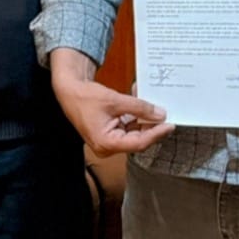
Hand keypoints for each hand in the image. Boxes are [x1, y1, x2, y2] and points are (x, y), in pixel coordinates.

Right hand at [48, 49, 172, 157]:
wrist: (69, 91)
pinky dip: (136, 118)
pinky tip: (143, 105)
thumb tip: (160, 114)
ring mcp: (108, 142)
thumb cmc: (85, 97)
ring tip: (155, 106)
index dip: (156, 133)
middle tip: (167, 115)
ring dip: (145, 120)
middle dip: (152, 127)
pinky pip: (128, 128)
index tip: (170, 124)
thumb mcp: (115, 100)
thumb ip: (140, 108)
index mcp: (106, 143)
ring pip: (135, 134)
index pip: (139, 142)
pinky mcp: (110, 134)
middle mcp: (107, 147)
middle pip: (138, 140)